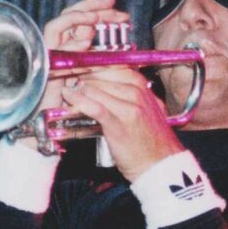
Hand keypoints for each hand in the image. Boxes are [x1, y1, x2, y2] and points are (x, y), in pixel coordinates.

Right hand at [14, 0, 130, 151]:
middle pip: (72, 16)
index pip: (83, 23)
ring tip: (98, 17)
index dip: (100, 13)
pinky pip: (54, 33)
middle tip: (113, 3)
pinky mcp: (41, 56)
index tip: (120, 12)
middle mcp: (57, 47)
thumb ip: (99, 61)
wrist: (50, 124)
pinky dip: (70, 29)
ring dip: (81, 14)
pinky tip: (87, 33)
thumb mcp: (92, 79)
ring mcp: (48, 50)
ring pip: (61, 20)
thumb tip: (114, 46)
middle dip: (93, 6)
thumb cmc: (71, 106)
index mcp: (70, 50)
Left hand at [58, 67, 184, 181]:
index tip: (77, 65)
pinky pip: (94, 106)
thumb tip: (103, 82)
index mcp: (141, 86)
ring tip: (66, 90)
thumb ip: (127, 92)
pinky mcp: (118, 124)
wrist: (161, 165)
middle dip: (81, 74)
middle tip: (66, 77)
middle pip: (100, 74)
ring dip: (77, 88)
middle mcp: (136, 92)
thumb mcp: (145, 108)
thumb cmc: (150, 139)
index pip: (111, 64)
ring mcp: (128, 107)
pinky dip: (79, 100)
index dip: (90, 64)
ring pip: (95, 88)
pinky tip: (69, 97)